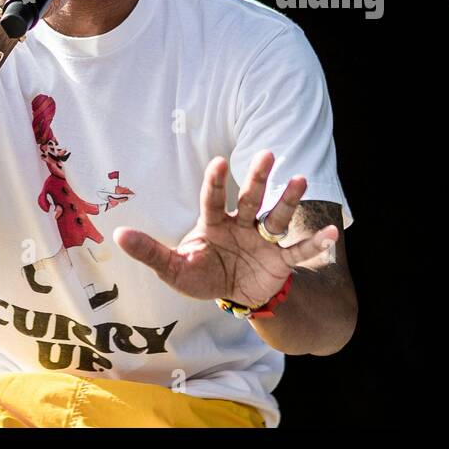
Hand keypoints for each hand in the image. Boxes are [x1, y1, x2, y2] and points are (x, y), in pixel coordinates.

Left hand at [113, 151, 338, 306]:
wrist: (234, 295)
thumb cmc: (201, 275)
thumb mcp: (174, 268)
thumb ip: (150, 251)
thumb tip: (117, 234)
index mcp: (214, 225)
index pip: (213, 200)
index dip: (216, 183)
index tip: (218, 161)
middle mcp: (242, 226)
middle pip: (251, 199)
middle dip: (258, 178)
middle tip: (267, 153)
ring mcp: (263, 241)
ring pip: (277, 217)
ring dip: (289, 200)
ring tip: (301, 179)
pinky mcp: (280, 261)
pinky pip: (297, 251)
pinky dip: (314, 244)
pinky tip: (331, 232)